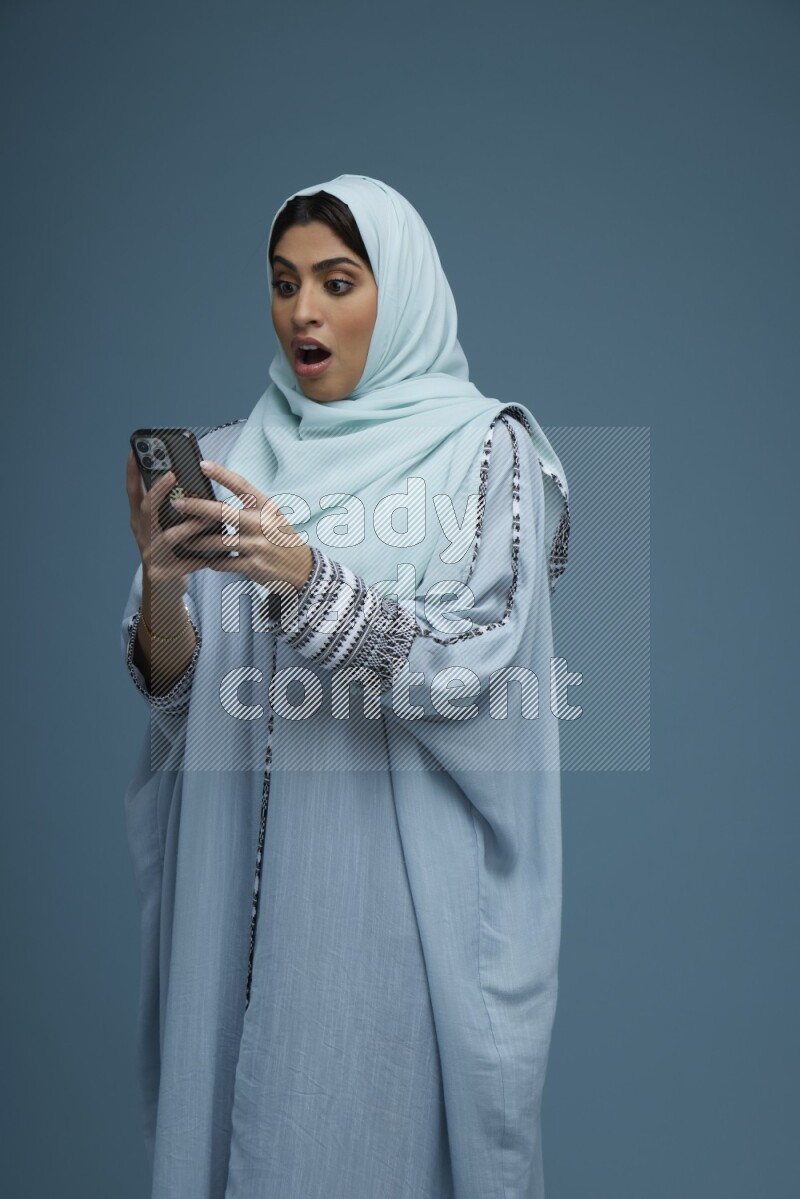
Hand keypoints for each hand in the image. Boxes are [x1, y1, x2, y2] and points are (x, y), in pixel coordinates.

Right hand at [126, 451, 214, 596]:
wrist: (165, 588)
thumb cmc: (171, 550)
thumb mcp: (166, 526)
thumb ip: (173, 507)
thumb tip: (190, 480)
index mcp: (142, 521)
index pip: (133, 493)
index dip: (132, 473)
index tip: (135, 452)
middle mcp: (142, 535)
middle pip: (146, 510)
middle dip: (158, 492)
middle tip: (172, 475)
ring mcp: (150, 555)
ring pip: (168, 537)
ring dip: (190, 526)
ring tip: (208, 519)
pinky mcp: (162, 573)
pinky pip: (185, 563)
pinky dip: (200, 557)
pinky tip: (214, 554)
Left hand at [166, 459, 313, 591]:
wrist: (301, 568)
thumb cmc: (280, 538)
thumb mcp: (272, 516)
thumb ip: (249, 507)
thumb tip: (216, 499)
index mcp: (267, 507)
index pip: (242, 485)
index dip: (221, 474)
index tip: (202, 465)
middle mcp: (262, 524)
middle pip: (223, 512)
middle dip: (197, 507)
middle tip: (178, 503)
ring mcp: (257, 546)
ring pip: (218, 541)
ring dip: (197, 541)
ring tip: (183, 539)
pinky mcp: (253, 566)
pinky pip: (224, 562)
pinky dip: (212, 561)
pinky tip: (206, 559)